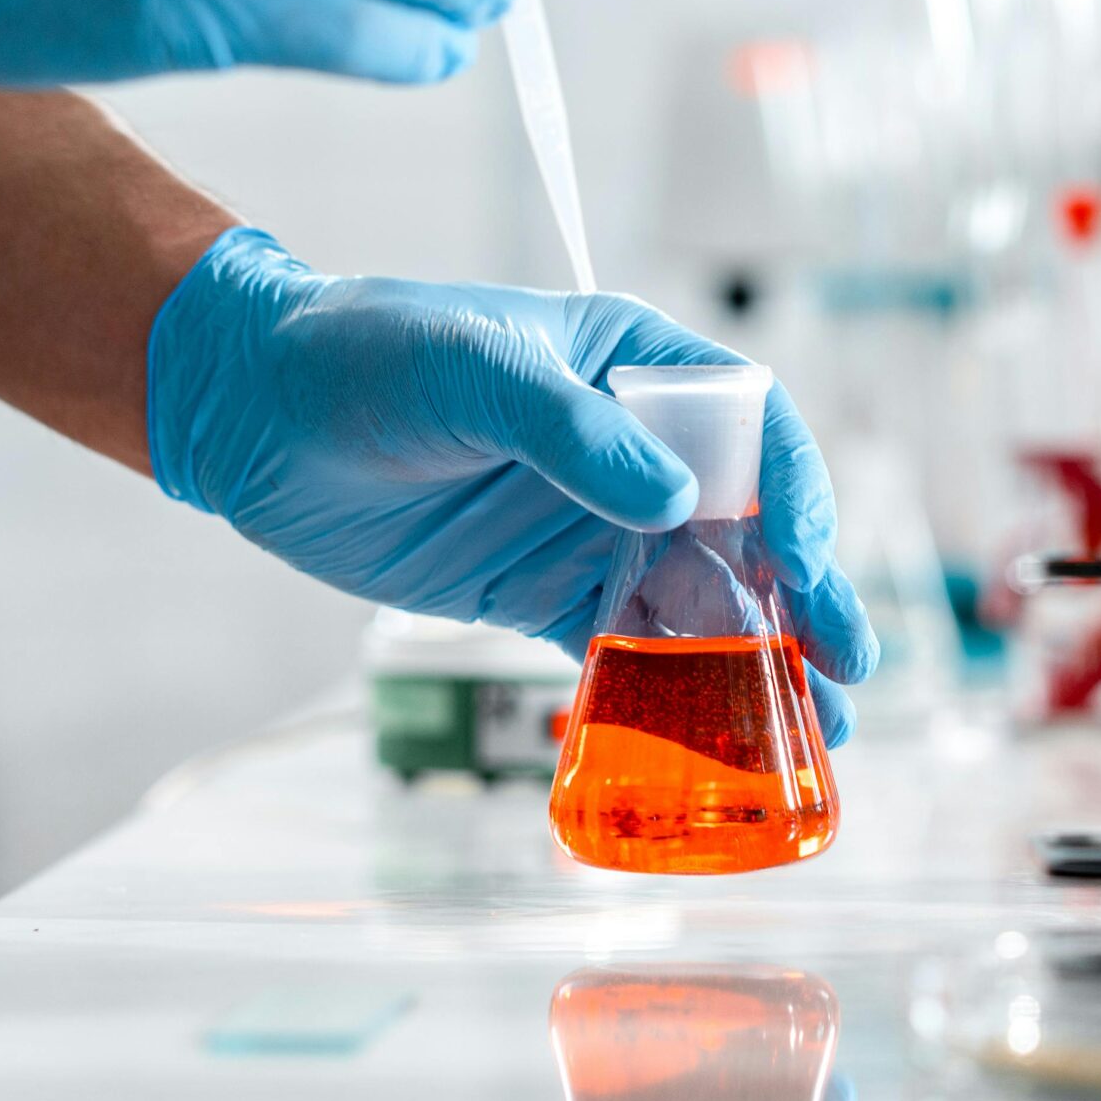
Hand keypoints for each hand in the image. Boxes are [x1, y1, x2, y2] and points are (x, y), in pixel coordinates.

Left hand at [147, 229, 877, 743]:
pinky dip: (669, 698)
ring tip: (816, 737)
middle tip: (850, 668)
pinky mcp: (541, 590)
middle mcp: (632, 448)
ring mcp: (591, 524)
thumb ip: (569, 430)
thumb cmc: (360, 356)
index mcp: (634, 364)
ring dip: (758, 662)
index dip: (797, 496)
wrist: (249, 415)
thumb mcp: (466, 369)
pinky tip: (714, 745)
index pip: (752, 427)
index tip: (810, 565)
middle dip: (805, 598)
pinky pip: (623, 650)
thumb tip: (669, 503)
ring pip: (699, 599)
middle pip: (747, 526)